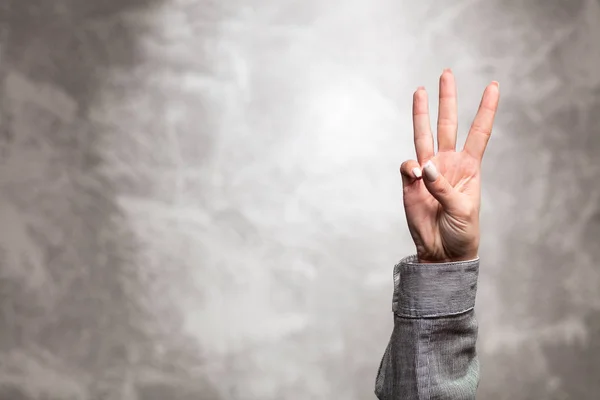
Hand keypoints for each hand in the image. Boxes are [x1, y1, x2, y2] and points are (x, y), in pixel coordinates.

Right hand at [400, 69, 499, 262]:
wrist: (441, 252)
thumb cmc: (462, 231)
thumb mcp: (462, 208)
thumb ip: (442, 186)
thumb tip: (423, 165)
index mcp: (469, 166)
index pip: (479, 132)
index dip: (486, 109)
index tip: (493, 85)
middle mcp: (448, 163)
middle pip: (447, 124)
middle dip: (448, 100)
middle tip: (446, 74)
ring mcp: (427, 171)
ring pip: (423, 136)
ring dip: (420, 114)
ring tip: (419, 91)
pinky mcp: (409, 183)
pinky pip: (407, 167)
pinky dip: (409, 168)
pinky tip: (414, 175)